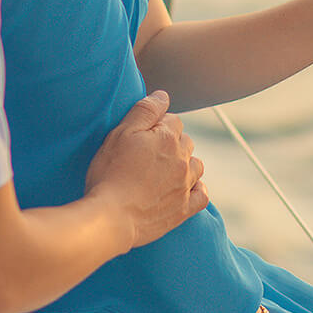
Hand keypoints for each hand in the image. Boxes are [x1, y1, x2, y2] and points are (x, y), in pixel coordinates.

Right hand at [85, 92, 207, 246]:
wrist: (112, 217)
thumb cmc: (110, 173)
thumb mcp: (120, 133)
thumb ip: (145, 110)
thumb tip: (163, 95)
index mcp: (168, 138)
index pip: (173, 120)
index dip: (157, 125)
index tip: (142, 135)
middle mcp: (183, 160)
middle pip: (185, 142)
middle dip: (171, 143)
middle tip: (148, 153)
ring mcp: (185, 186)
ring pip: (196, 166)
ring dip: (185, 164)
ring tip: (165, 170)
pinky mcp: (184, 209)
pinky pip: (202, 195)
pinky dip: (197, 189)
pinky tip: (186, 188)